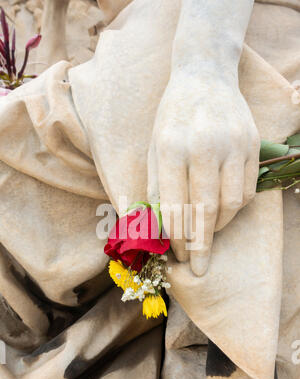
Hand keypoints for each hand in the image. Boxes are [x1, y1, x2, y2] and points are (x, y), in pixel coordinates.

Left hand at [148, 70, 259, 275]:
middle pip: (205, 211)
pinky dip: (234, 208)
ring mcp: (232, 144)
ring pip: (230, 204)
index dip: (177, 239)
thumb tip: (158, 229)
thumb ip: (156, 188)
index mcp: (170, 148)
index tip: (179, 258)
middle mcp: (203, 146)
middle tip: (198, 267)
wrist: (205, 76)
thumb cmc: (172, 118)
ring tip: (207, 234)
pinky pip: (247, 190)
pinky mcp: (252, 144)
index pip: (175, 207)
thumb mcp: (154, 149)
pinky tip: (222, 211)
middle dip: (200, 246)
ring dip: (218, 227)